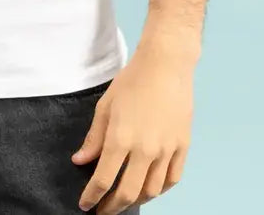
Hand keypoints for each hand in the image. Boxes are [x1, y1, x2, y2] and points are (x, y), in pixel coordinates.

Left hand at [71, 41, 193, 211]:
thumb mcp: (105, 106)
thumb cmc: (132, 80)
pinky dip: (159, 190)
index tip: (85, 205)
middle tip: (103, 211)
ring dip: (136, 201)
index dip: (92, 197)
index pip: (103, 180)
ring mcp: (166, 150)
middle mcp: (145, 149)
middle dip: (112, 207)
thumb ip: (94, 138)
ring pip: (151, 191)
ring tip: (124, 201)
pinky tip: (150, 189)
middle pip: (127, 192)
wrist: (165, 64)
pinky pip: (172, 179)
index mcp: (121, 138)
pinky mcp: (183, 146)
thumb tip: (80, 161)